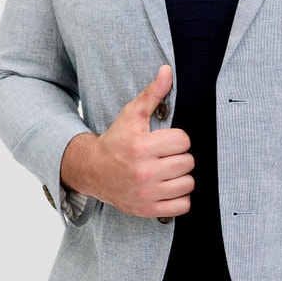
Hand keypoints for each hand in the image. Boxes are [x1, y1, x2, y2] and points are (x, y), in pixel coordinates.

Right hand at [60, 65, 193, 217]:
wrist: (93, 171)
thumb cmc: (116, 141)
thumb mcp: (131, 115)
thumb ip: (152, 93)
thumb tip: (167, 70)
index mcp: (141, 147)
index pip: (183, 141)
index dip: (178, 138)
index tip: (167, 140)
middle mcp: (144, 172)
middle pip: (188, 162)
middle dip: (180, 157)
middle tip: (166, 156)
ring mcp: (146, 194)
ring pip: (188, 184)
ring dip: (181, 177)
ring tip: (168, 171)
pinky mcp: (148, 210)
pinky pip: (183, 205)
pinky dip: (180, 198)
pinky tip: (169, 187)